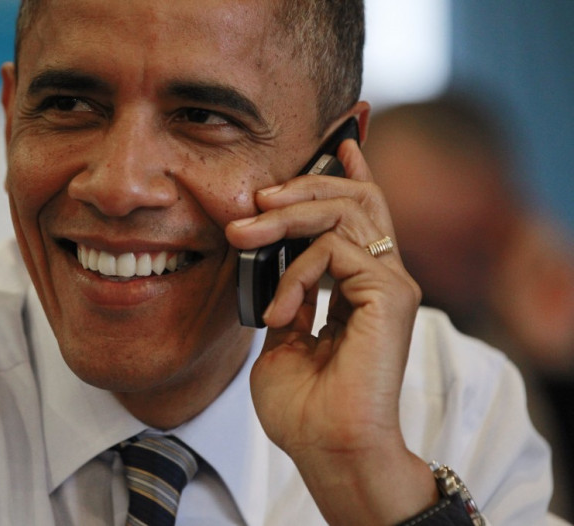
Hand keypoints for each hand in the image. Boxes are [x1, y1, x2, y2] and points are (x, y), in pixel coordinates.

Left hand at [226, 138, 436, 524]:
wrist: (327, 449)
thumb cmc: (305, 406)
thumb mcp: (285, 337)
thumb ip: (290, 294)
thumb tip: (275, 262)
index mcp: (362, 284)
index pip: (362, 213)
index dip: (348, 176)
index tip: (335, 146)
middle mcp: (383, 277)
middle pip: (354, 198)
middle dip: (300, 189)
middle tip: (254, 202)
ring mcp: (390, 283)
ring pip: (344, 211)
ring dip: (287, 216)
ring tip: (244, 236)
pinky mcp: (389, 294)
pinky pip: (334, 249)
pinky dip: (296, 272)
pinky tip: (280, 311)